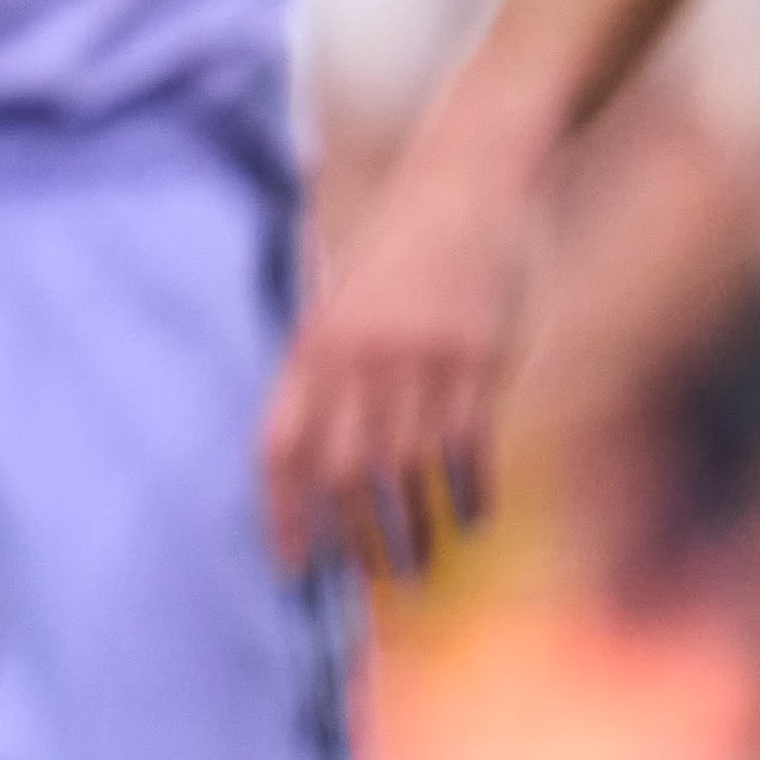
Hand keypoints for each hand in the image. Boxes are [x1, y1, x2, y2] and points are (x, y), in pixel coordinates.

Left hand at [262, 127, 536, 578]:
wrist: (464, 177)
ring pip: (407, 468)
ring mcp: (420, 359)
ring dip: (412, 527)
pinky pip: (468, 442)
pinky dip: (469, 488)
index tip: (291, 565)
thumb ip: (324, 363)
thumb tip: (316, 451)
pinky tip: (472, 518)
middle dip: (352, 537)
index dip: (281, 513)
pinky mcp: (478, 358)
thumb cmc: (394, 238)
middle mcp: (359, 357)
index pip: (280, 447)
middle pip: (343, 472)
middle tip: (367, 581)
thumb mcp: (337, 292)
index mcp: (311, 341)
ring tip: (417, 570)